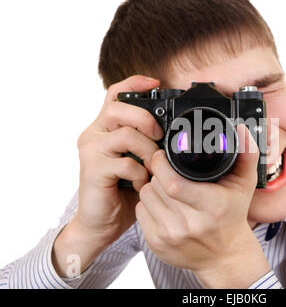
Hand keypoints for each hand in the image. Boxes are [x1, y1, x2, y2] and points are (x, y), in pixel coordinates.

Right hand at [74, 75, 163, 244]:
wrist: (100, 223)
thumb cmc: (122, 191)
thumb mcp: (137, 161)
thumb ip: (146, 143)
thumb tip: (174, 133)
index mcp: (105, 128)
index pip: (115, 95)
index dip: (135, 83)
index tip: (156, 83)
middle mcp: (94, 135)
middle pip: (118, 108)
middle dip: (146, 119)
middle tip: (159, 136)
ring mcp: (91, 151)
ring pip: (126, 135)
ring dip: (148, 151)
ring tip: (153, 167)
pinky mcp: (93, 170)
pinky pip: (126, 163)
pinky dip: (141, 174)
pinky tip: (142, 184)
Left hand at [136, 124, 270, 287]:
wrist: (224, 256)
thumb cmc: (232, 216)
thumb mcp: (244, 185)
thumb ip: (246, 155)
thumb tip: (242, 130)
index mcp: (210, 207)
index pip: (172, 183)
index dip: (161, 164)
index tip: (162, 155)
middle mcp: (189, 224)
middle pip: (155, 186)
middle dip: (157, 173)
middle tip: (166, 170)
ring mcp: (170, 236)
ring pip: (145, 197)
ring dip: (151, 187)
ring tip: (165, 186)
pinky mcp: (157, 244)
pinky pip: (140, 212)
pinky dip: (147, 203)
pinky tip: (161, 203)